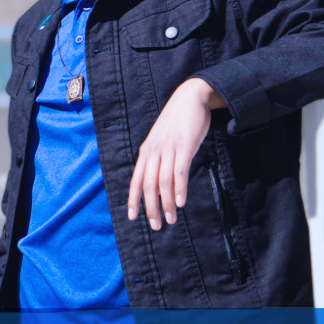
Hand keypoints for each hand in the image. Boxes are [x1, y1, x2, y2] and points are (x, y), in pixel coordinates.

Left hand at [128, 78, 227, 230]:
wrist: (190, 97)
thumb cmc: (178, 122)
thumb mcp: (163, 141)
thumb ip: (159, 160)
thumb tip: (160, 185)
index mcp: (146, 151)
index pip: (135, 179)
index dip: (133, 200)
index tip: (133, 218)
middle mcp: (153, 151)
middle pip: (148, 185)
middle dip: (150, 208)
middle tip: (156, 226)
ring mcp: (168, 148)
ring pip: (163, 181)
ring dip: (166, 203)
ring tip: (171, 219)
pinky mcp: (184, 145)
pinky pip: (179, 170)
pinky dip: (179, 188)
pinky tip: (181, 202)